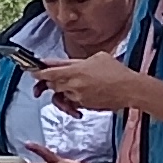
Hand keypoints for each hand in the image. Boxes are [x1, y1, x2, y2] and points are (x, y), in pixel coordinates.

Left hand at [32, 54, 159, 116]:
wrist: (130, 89)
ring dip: (63, 91)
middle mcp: (74, 84)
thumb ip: (76, 61)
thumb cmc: (116, 71)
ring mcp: (78, 96)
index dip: (37, 72)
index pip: (48, 72)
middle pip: (52, 84)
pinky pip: (72, 103)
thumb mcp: (96, 57)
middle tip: (49, 80)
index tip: (32, 71)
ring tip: (74, 87)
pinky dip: (73, 100)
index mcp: (75, 70)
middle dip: (50, 82)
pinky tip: (81, 96)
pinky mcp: (84, 105)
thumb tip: (63, 63)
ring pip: (61, 95)